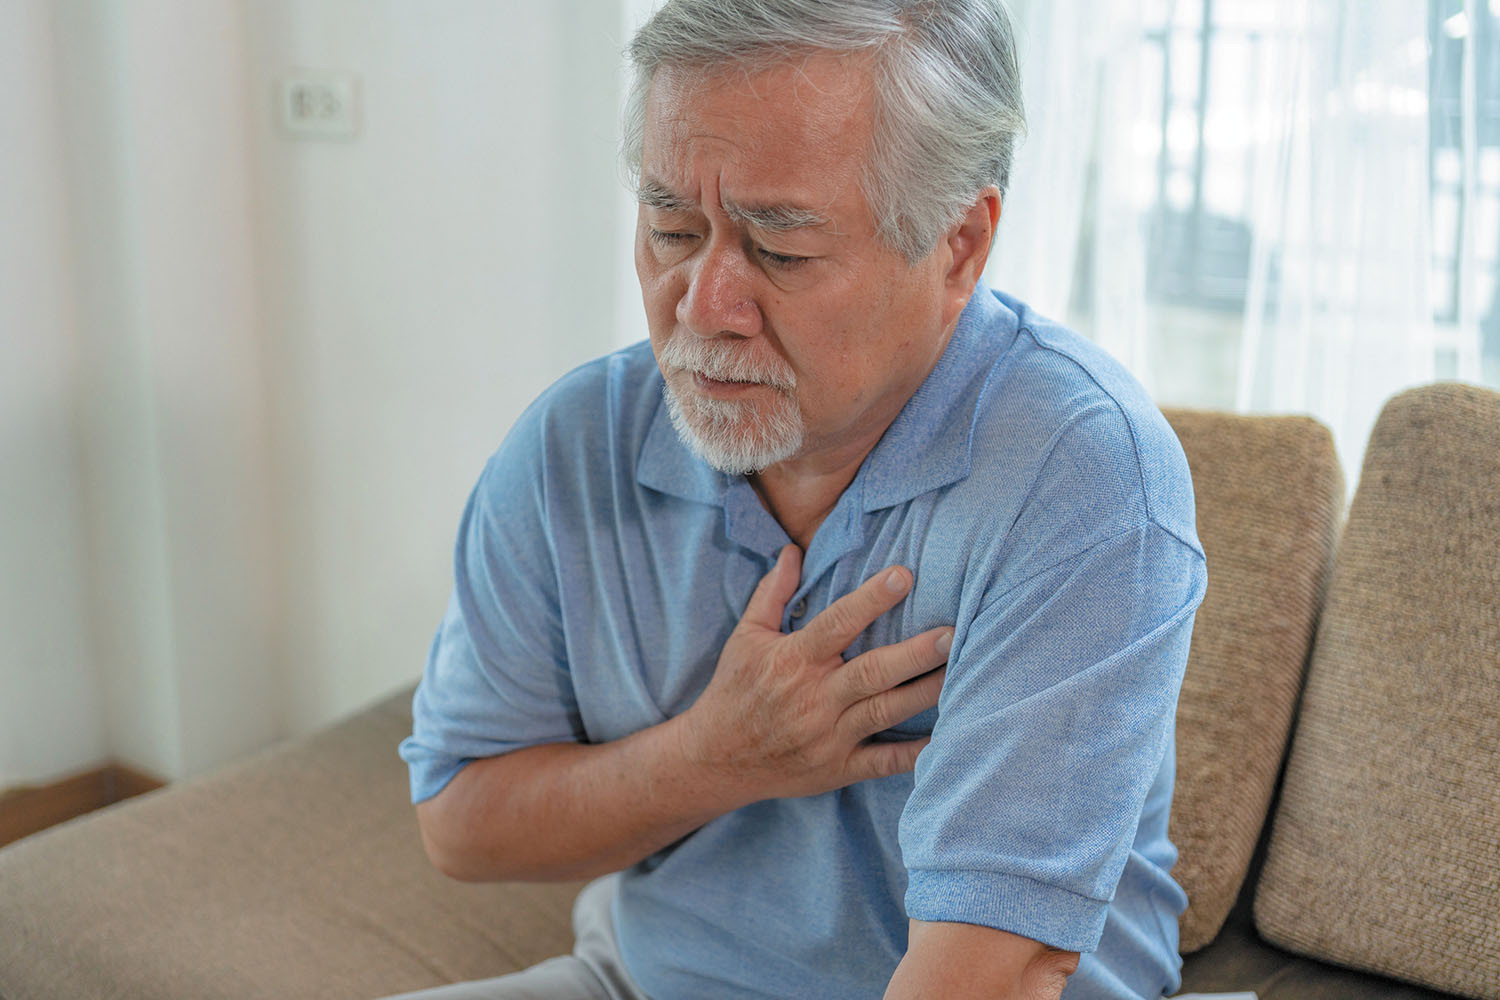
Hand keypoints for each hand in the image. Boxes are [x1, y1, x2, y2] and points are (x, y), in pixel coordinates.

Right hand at [678, 544, 951, 802]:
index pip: (837, 625)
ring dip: (924, 692)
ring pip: (885, 712)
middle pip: (872, 672)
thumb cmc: (735, 690)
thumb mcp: (747, 636)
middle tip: (952, 632)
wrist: (716, 759)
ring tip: (960, 670)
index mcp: (793, 660)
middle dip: (915, 653)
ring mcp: (828, 736)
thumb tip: (793, 550)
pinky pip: (883, 762)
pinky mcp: (838, 769)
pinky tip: (945, 736)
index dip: (871, 600)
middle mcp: (814, 698)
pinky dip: (915, 753)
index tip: (904, 575)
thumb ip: (773, 593)